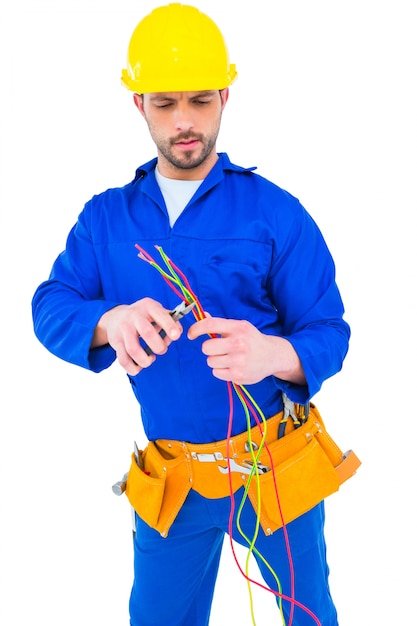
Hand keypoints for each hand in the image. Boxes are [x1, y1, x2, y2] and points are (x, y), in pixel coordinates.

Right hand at [92, 297, 182, 374]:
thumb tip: (177, 333)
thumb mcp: (155, 311)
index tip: (176, 336)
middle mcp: (134, 316)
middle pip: (147, 333)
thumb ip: (170, 320)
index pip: (160, 315)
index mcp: (148, 306)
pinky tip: (140, 366)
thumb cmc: (142, 316)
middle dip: (159, 346)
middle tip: (161, 350)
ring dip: (146, 360)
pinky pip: (123, 360)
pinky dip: (134, 368)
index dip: (169, 326)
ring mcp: (123, 330)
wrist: (115, 317)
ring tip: (150, 359)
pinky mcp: (116, 343)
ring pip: (133, 349)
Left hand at [187, 316, 305, 385]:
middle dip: (209, 348)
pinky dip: (220, 370)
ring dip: (215, 360)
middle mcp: (239, 343)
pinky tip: (232, 366)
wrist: (272, 356)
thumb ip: (221, 324)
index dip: (196, 329)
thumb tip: (203, 315)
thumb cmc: (252, 340)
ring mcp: (239, 361)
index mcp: (238, 328)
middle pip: (206, 347)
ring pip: (210, 361)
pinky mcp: (238, 375)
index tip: (191, 334)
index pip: (210, 325)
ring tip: (228, 358)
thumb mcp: (240, 327)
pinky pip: (216, 373)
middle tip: (219, 349)